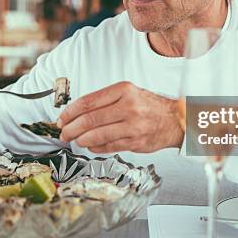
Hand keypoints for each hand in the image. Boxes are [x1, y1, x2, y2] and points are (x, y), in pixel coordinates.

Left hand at [57, 81, 183, 152]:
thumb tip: (77, 113)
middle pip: (89, 119)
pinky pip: (108, 146)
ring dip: (81, 139)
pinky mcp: (135, 142)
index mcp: (123, 90)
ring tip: (75, 140)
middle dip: (71, 128)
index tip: (62, 118)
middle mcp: (128, 106)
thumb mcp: (128, 93)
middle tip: (63, 132)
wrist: (175, 119)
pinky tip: (90, 145)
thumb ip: (104, 101)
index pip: (88, 101)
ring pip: (97, 135)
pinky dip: (95, 147)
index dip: (70, 112)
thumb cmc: (149, 106)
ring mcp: (132, 126)